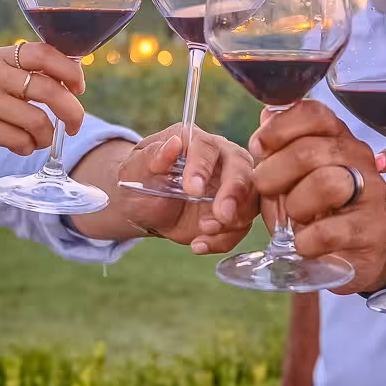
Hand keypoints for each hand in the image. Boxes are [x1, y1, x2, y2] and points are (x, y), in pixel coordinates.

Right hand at [0, 42, 86, 159]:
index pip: (46, 53)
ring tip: (37, 140)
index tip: (79, 88)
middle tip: (75, 124)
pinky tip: (19, 147)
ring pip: (37, 120)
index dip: (71, 71)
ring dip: (45, 137)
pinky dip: (26, 147)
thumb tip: (67, 86)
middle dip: (72, 111)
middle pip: (50, 89)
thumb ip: (17, 76)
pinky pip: (18, 140)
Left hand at [113, 125, 258, 252]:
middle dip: (235, 192)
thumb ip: (153, 156)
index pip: (206, 147)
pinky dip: (223, 239)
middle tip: (222, 215)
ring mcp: (231, 185)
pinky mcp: (234, 212)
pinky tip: (199, 245)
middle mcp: (221, 158)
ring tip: (204, 231)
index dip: (202, 167)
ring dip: (232, 219)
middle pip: (241, 167)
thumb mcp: (136, 170)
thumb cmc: (141, 181)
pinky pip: (240, 226)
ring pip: (249, 198)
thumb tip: (173, 144)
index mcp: (195, 141)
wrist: (145, 209)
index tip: (192, 189)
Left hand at [250, 100, 385, 294]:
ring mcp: (372, 192)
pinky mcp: (375, 229)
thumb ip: (276, 149)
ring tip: (294, 218)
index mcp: (337, 138)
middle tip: (266, 190)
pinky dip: (306, 241)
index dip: (279, 128)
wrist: (343, 258)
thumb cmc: (311, 212)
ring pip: (326, 184)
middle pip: (310, 150)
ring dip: (296, 204)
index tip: (259, 148)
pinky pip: (330, 231)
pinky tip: (304, 244)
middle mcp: (359, 158)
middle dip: (274, 172)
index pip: (314, 114)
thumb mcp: (285, 179)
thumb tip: (267, 114)